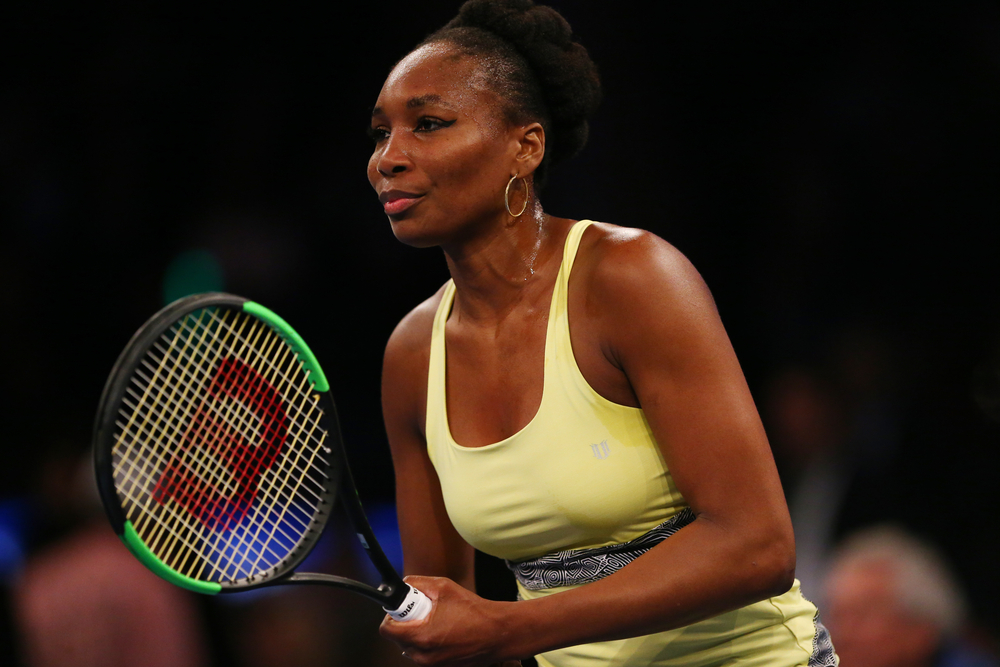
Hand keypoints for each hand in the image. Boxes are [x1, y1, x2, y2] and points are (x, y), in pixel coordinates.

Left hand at [381, 576, 518, 665]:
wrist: (498, 633)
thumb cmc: (474, 611)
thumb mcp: (444, 587)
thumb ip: (418, 582)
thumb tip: (405, 584)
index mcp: (422, 636)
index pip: (387, 630)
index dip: (391, 616)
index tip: (401, 608)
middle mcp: (424, 656)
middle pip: (398, 639)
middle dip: (406, 624)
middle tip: (423, 612)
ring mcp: (433, 665)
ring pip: (411, 648)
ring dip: (417, 634)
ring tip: (437, 621)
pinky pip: (425, 655)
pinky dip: (429, 643)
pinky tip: (445, 631)